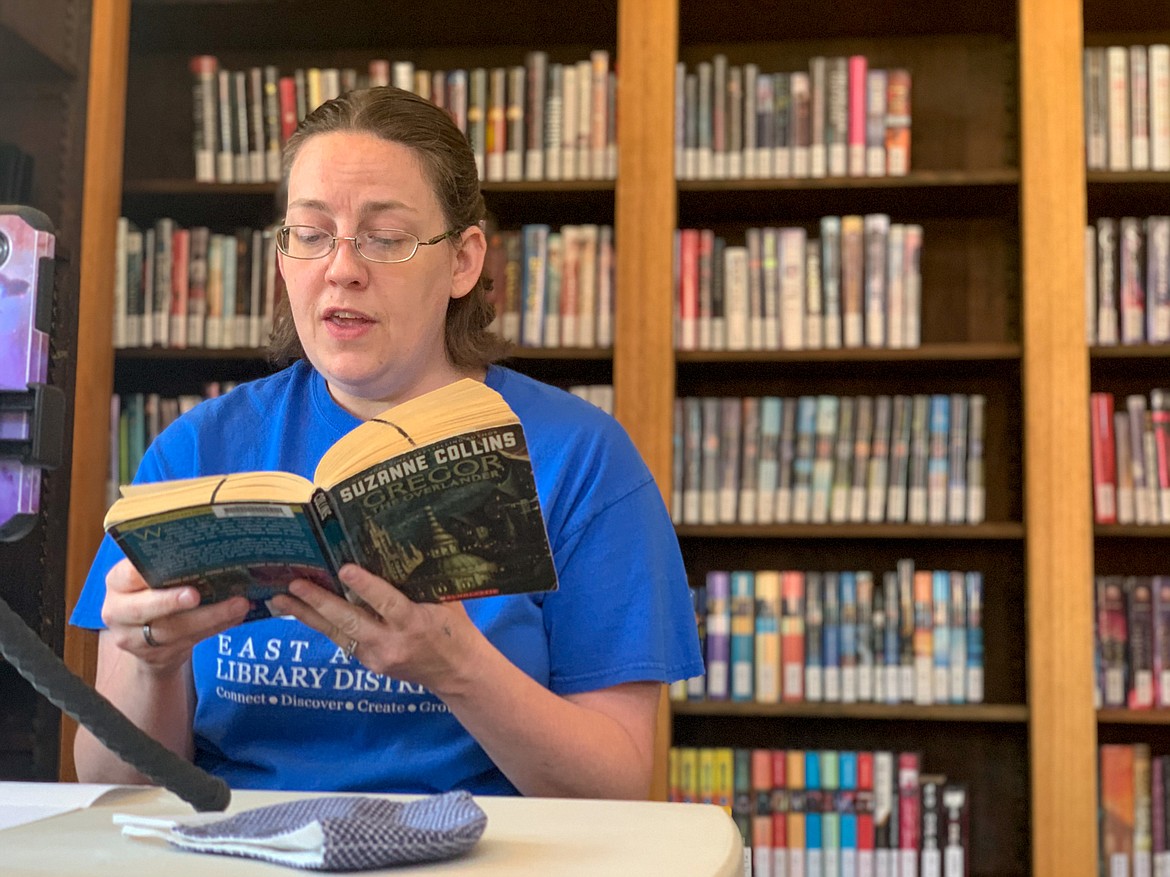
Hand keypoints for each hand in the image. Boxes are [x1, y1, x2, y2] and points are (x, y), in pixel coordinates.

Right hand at [100, 559, 250, 672]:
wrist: (143, 637)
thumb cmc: (154, 594)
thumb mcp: (149, 578)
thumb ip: (167, 566)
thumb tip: (214, 550)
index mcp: (117, 583)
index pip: (128, 575)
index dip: (147, 572)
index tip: (172, 566)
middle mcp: (118, 612)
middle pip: (144, 608)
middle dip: (171, 601)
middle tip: (196, 595)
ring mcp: (135, 639)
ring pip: (173, 630)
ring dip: (210, 616)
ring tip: (238, 604)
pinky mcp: (156, 656)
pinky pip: (190, 640)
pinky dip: (216, 627)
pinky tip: (236, 616)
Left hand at [269, 564, 483, 695]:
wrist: (458, 673)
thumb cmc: (455, 628)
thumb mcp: (446, 601)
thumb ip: (421, 581)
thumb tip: (398, 546)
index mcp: (415, 623)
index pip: (386, 603)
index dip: (365, 586)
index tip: (343, 568)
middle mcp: (392, 643)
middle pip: (350, 621)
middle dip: (319, 602)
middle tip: (294, 584)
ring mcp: (377, 657)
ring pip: (336, 632)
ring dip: (307, 615)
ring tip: (280, 598)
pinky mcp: (369, 664)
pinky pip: (342, 640)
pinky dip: (321, 624)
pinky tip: (300, 610)